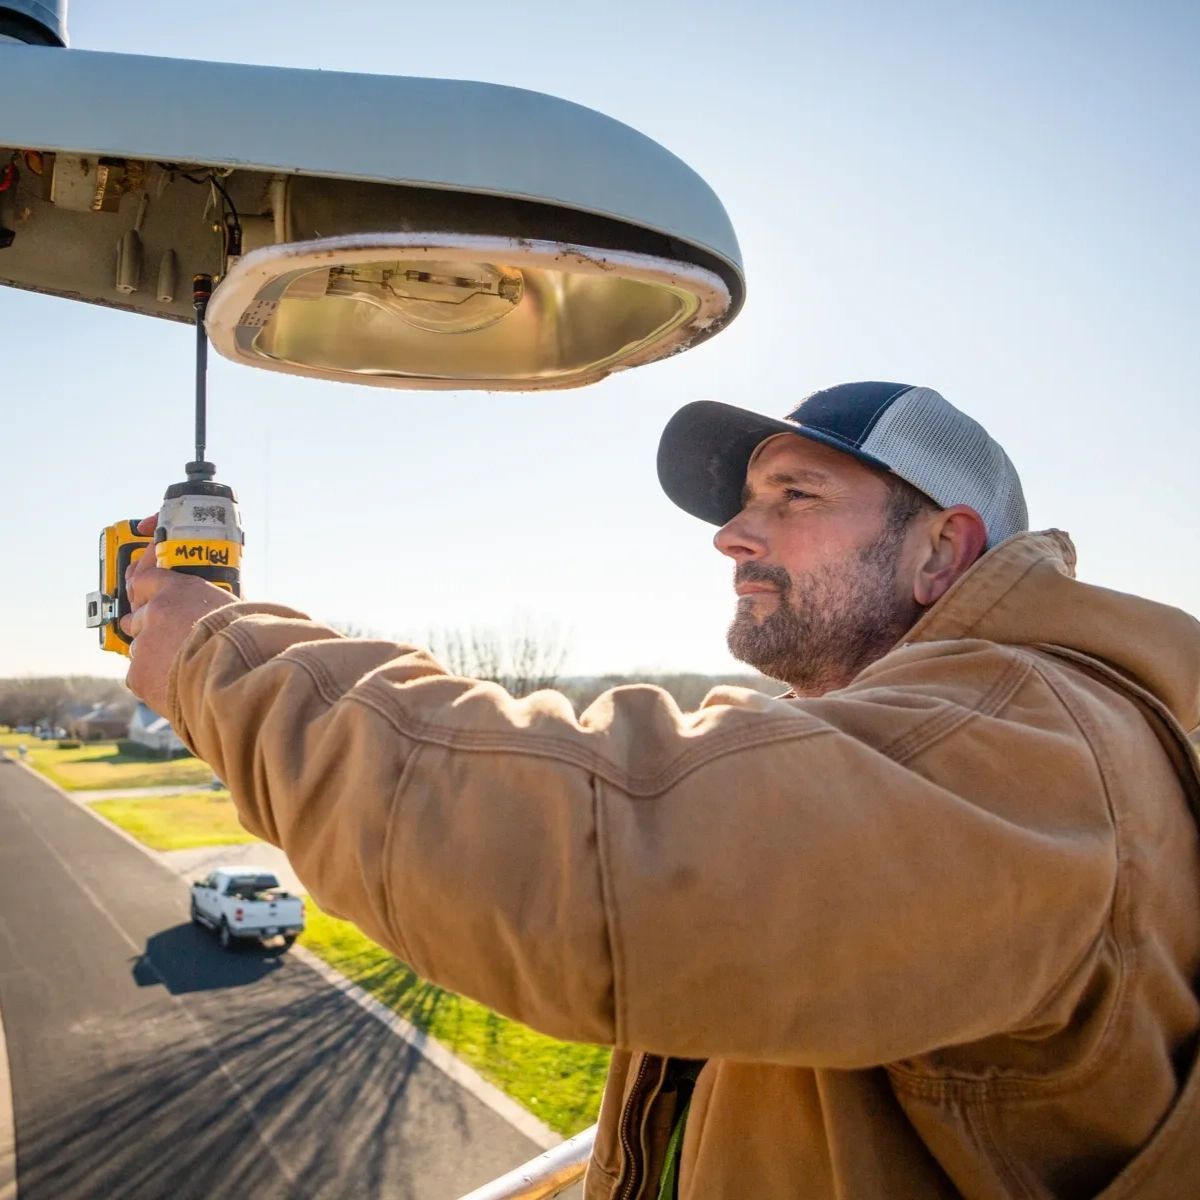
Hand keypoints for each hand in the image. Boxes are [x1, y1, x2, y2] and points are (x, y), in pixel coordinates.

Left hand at [121, 515, 238, 715]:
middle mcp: (156, 612)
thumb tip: (244, 609)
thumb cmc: (250, 643)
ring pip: (140, 647)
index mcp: (180, 590)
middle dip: (148, 624)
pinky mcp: (138, 674)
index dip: (144, 581)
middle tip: (165, 634)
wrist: (237, 681)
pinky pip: (141, 676)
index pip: (146, 575)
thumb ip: (221, 607)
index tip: (142, 582)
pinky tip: (176, 686)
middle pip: (137, 615)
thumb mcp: (240, 611)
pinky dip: (155, 681)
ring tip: (179, 667)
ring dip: (154, 654)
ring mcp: (143, 643)